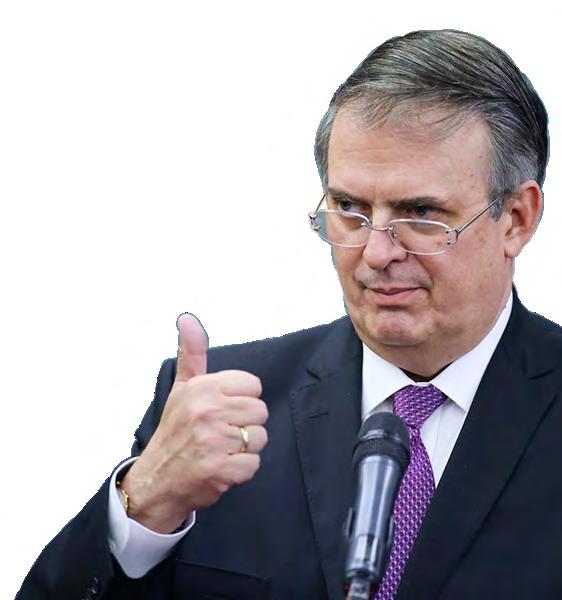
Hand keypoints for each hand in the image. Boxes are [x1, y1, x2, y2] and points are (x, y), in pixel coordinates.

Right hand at [120, 313, 267, 532]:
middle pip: (260, 411)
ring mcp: (215, 441)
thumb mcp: (182, 387)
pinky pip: (253, 464)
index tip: (222, 409)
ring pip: (260, 437)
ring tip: (221, 449)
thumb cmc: (175, 431)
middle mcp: (208, 411)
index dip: (241, 399)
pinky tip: (222, 466)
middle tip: (221, 432)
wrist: (156, 480)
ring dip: (245, 448)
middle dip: (245, 424)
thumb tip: (187, 317)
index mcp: (203, 388)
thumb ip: (192, 353)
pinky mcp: (222, 470)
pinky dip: (241, 469)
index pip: (253, 385)